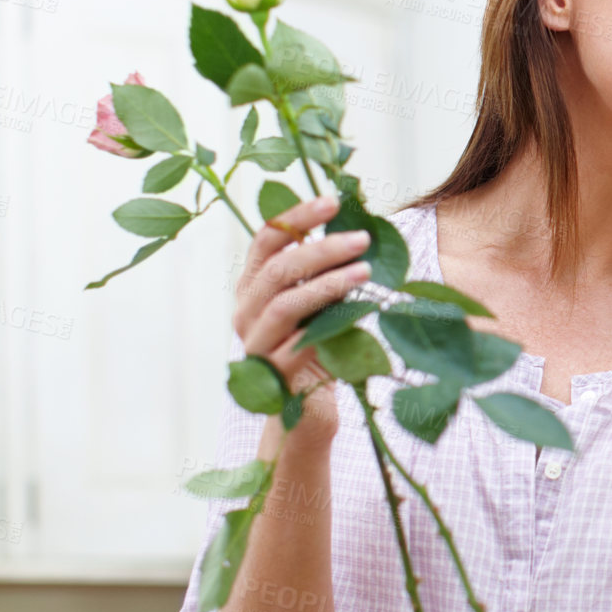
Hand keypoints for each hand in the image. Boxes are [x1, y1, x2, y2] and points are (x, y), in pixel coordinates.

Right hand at [232, 192, 372, 444]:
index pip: (266, 240)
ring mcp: (255, 342)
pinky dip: (328, 325)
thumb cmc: (319, 346)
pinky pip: (298, 343)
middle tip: (362, 238)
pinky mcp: (272, 373)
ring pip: (286, 303)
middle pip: (278, 268)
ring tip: (366, 271)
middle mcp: (246, 310)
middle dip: (322, 249)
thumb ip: (328, 271)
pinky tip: (358, 314)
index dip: (296, 217)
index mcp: (254, 285)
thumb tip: (362, 229)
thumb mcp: (323, 302)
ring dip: (329, 283)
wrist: (306, 409)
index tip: (332, 202)